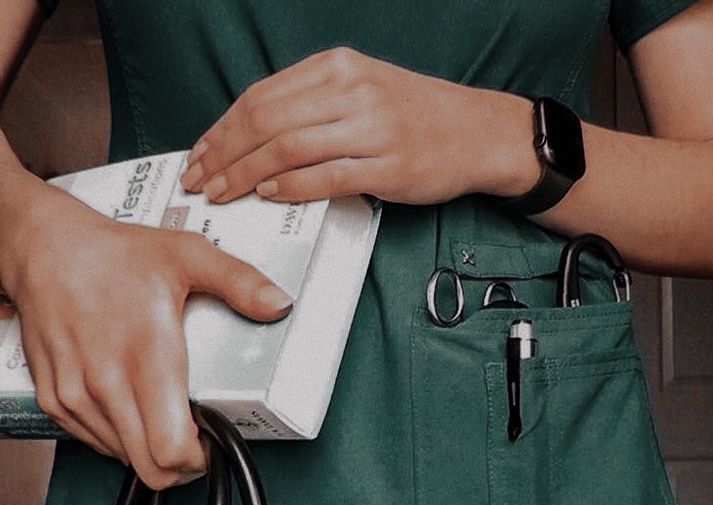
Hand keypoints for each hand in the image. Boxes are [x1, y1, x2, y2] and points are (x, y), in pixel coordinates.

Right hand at [0, 171, 292, 488]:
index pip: (171, 449)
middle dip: (181, 464)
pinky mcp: (54, 400)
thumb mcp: (188, 256)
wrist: (45, 248)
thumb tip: (280, 303)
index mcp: (146, 356)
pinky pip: (94, 443)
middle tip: (195, 438)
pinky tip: (131, 404)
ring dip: (148, 448)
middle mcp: (107, 384)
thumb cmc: (116, 255)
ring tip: (163, 413)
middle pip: (151, 469)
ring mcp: (76, 396)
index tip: (211, 442)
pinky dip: (119, 436)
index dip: (199, 459)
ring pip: (123, 459)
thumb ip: (239, 282)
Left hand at [179, 46, 536, 204]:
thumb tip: (257, 136)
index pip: (261, 96)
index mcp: (338, 67)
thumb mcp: (362, 90)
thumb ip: (312, 106)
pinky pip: (326, 176)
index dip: (222, 129)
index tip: (201, 153)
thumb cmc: (418, 116)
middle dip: (223, 155)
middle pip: (266, 121)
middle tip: (201, 180)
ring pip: (288, 148)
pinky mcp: (386, 166)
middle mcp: (351, 91)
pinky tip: (269, 194)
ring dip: (246, 175)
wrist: (478, 133)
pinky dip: (291, 186)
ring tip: (224, 193)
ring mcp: (370, 128)